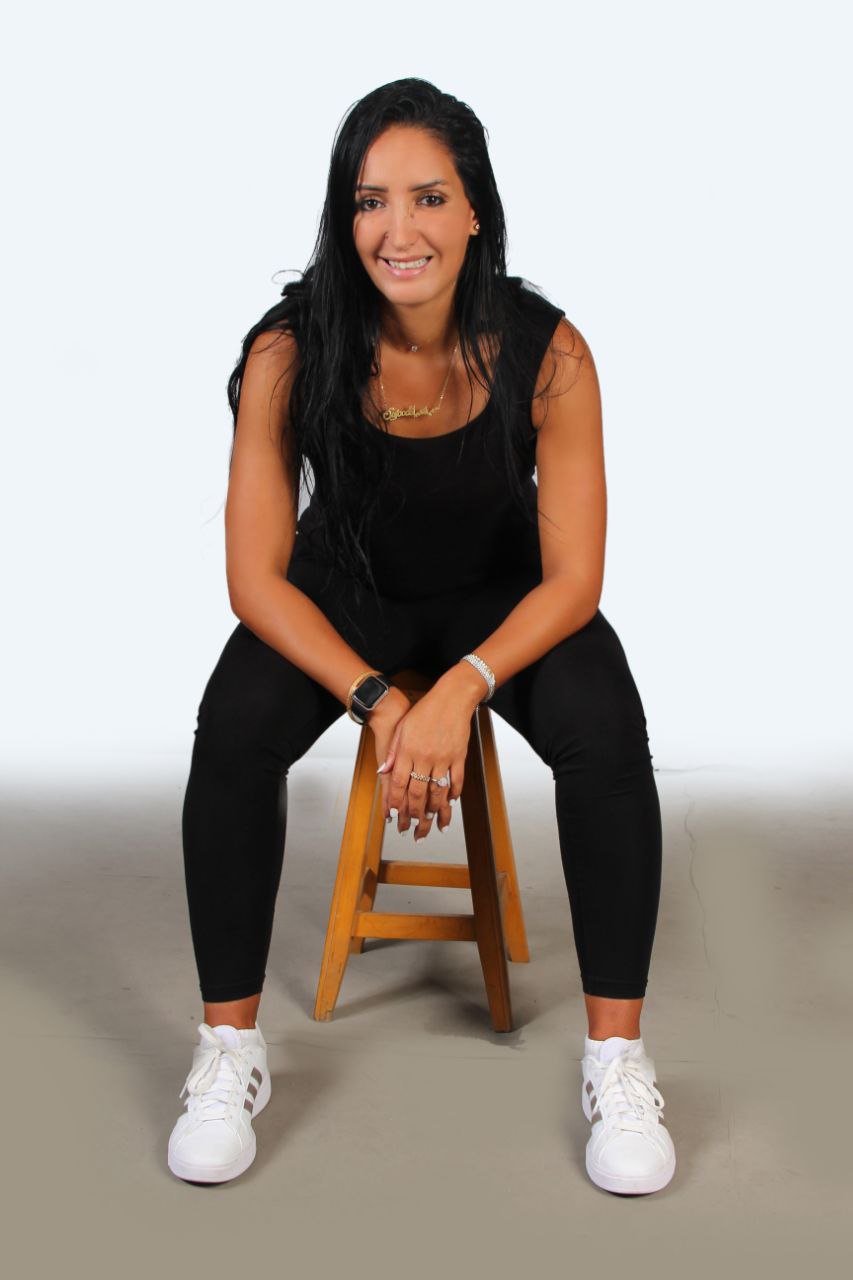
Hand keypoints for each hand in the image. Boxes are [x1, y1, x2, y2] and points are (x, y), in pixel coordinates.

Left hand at [374, 670, 481, 839]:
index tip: (395, 817)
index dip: (396, 803)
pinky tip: (450, 804)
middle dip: (414, 814)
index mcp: (408, 750)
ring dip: (434, 810)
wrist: (451, 698)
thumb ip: (393, 753)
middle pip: (418, 792)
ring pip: (438, 791)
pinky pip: (457, 780)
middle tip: (413, 828)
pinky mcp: (459, 756)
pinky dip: (454, 794)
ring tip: (432, 823)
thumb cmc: (424, 712)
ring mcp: (443, 757)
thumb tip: (383, 773)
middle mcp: (424, 757)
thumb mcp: (402, 730)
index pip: (399, 783)